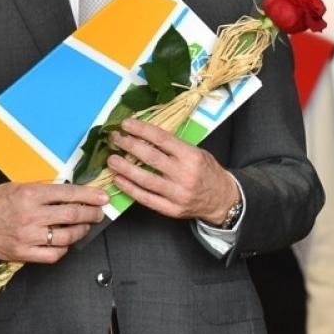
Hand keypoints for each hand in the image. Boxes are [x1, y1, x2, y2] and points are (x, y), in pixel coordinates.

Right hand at [0, 181, 107, 263]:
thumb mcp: (19, 186)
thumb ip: (45, 189)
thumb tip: (73, 191)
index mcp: (30, 194)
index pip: (69, 193)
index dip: (90, 196)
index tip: (103, 197)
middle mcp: (30, 215)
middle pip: (72, 215)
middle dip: (92, 214)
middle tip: (99, 213)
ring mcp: (27, 236)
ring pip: (67, 237)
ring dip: (81, 231)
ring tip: (84, 227)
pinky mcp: (23, 253)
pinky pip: (53, 254)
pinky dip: (64, 248)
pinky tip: (65, 241)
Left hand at [106, 118, 239, 223]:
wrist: (222, 199)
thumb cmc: (207, 172)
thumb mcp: (197, 153)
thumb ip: (174, 147)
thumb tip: (144, 136)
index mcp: (192, 157)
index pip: (162, 139)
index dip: (141, 130)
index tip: (126, 124)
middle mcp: (185, 175)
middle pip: (151, 158)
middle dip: (129, 146)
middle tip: (115, 139)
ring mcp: (177, 194)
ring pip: (145, 179)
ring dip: (125, 168)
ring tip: (112, 160)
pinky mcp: (171, 209)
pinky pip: (146, 198)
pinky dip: (130, 189)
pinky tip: (119, 180)